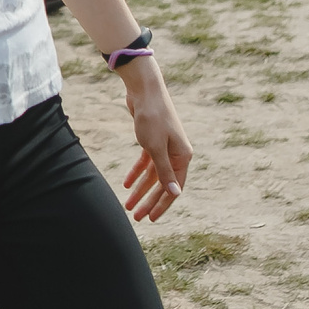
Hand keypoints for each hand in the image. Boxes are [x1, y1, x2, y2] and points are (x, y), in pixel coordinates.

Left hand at [119, 63, 190, 221]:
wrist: (144, 90)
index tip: (151, 218)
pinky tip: (126, 184)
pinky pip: (145, 162)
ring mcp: (164, 147)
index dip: (162, 204)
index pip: (174, 187)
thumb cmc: (152, 117)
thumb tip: (175, 193)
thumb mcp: (156, 147)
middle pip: (162, 183)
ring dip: (140, 190)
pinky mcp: (152, 140)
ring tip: (128, 205)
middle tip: (137, 217)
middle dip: (149, 201)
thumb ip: (164, 171)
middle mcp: (176, 153)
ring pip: (152, 174)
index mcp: (182, 156)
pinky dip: (136, 173)